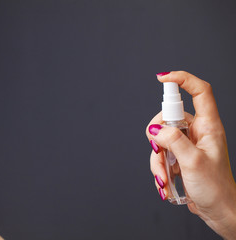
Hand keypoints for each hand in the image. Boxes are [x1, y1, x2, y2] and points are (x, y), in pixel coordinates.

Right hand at [146, 71, 235, 238]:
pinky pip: (161, 153)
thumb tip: (155, 129)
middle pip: (169, 117)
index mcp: (208, 126)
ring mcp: (187, 144)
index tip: (162, 78)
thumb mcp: (194, 163)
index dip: (182, 79)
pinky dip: (158, 167)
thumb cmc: (216, 188)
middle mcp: (197, 131)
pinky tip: (166, 183)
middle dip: (158, 137)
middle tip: (159, 151)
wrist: (219, 210)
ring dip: (157, 159)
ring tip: (164, 178)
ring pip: (161, 138)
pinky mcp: (179, 155)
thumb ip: (174, 141)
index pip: (199, 92)